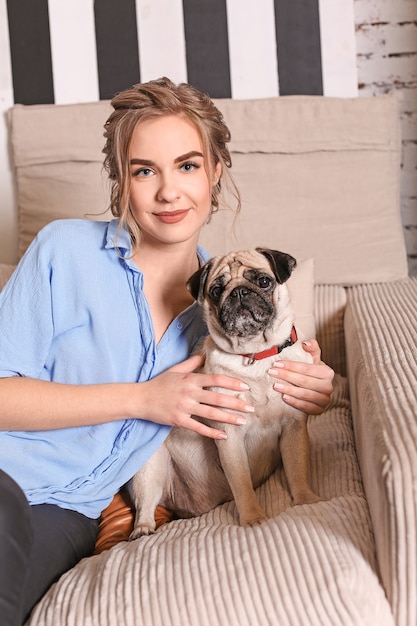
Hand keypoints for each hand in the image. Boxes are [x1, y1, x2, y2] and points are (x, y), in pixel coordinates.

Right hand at [137, 355, 253, 438]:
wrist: (140, 398)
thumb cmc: (158, 384)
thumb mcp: (175, 370)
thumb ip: (191, 363)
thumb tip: (204, 355)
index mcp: (190, 380)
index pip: (215, 380)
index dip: (231, 383)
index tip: (245, 387)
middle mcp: (189, 393)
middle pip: (217, 398)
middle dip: (236, 403)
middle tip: (251, 407)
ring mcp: (184, 407)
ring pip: (211, 414)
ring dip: (228, 418)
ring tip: (242, 421)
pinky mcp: (179, 420)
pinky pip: (199, 427)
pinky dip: (212, 432)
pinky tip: (224, 435)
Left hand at [268, 339, 333, 414]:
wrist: (313, 389)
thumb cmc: (310, 372)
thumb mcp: (312, 358)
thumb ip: (311, 348)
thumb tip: (305, 344)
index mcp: (327, 373)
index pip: (308, 369)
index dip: (292, 366)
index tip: (277, 363)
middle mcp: (328, 387)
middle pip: (305, 381)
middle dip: (287, 376)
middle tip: (272, 372)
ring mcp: (324, 400)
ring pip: (305, 395)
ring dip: (289, 389)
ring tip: (276, 385)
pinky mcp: (319, 410)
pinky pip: (306, 407)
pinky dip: (294, 402)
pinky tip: (284, 397)